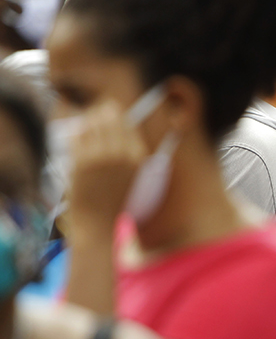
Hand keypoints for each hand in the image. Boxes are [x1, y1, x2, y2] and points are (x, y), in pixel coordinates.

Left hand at [66, 99, 147, 226]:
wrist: (99, 223)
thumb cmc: (114, 199)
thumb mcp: (132, 173)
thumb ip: (128, 148)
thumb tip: (115, 118)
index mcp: (138, 156)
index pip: (126, 122)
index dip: (113, 115)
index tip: (105, 116)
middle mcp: (122, 154)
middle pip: (108, 116)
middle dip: (97, 114)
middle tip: (91, 120)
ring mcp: (102, 157)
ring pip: (90, 123)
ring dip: (84, 124)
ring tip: (84, 133)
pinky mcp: (82, 162)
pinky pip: (76, 137)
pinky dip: (74, 137)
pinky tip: (76, 144)